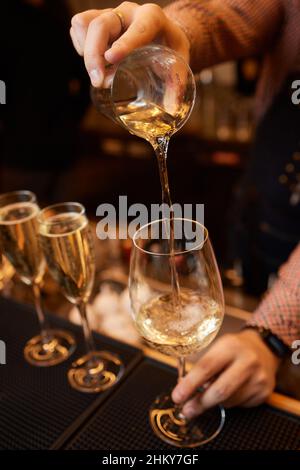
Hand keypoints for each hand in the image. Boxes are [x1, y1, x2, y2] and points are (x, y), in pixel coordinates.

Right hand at [70, 2, 189, 86]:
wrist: (162, 32)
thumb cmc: (170, 46)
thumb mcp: (179, 61)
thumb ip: (176, 84)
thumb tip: (171, 108)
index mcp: (152, 18)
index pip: (136, 29)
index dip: (123, 43)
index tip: (111, 59)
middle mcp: (128, 12)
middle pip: (100, 26)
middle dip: (94, 56)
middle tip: (99, 82)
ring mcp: (110, 14)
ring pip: (83, 24)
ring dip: (85, 52)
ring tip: (99, 73)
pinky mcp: (96, 19)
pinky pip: (78, 29)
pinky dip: (81, 48)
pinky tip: (96, 63)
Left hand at [172, 329, 279, 417]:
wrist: (264, 349)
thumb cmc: (234, 350)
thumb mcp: (218, 348)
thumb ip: (202, 367)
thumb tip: (184, 388)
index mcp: (230, 346)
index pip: (206, 367)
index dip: (190, 384)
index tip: (177, 396)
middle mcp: (247, 361)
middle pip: (220, 390)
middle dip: (200, 403)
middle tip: (187, 410)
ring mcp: (258, 378)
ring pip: (229, 401)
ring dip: (215, 402)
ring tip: (213, 393)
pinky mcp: (264, 392)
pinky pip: (240, 405)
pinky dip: (230, 402)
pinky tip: (232, 391)